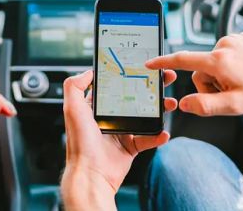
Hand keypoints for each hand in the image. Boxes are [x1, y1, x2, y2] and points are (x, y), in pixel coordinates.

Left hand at [61, 69, 176, 210]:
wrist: (91, 175)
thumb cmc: (80, 143)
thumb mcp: (72, 109)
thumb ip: (75, 86)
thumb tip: (87, 72)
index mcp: (95, 108)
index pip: (114, 86)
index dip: (128, 76)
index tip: (142, 67)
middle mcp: (108, 118)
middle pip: (133, 98)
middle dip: (150, 89)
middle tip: (164, 80)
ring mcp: (120, 133)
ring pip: (144, 116)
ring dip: (159, 109)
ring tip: (169, 104)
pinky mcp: (130, 147)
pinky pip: (148, 138)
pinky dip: (157, 135)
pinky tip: (163, 132)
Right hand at [146, 33, 242, 115]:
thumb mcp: (236, 106)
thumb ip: (205, 105)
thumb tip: (185, 104)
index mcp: (219, 60)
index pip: (182, 59)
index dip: (163, 63)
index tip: (150, 63)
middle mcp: (225, 44)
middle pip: (201, 67)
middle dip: (211, 83)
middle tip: (232, 93)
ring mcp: (236, 39)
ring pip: (215, 62)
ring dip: (224, 76)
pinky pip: (229, 55)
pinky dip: (234, 66)